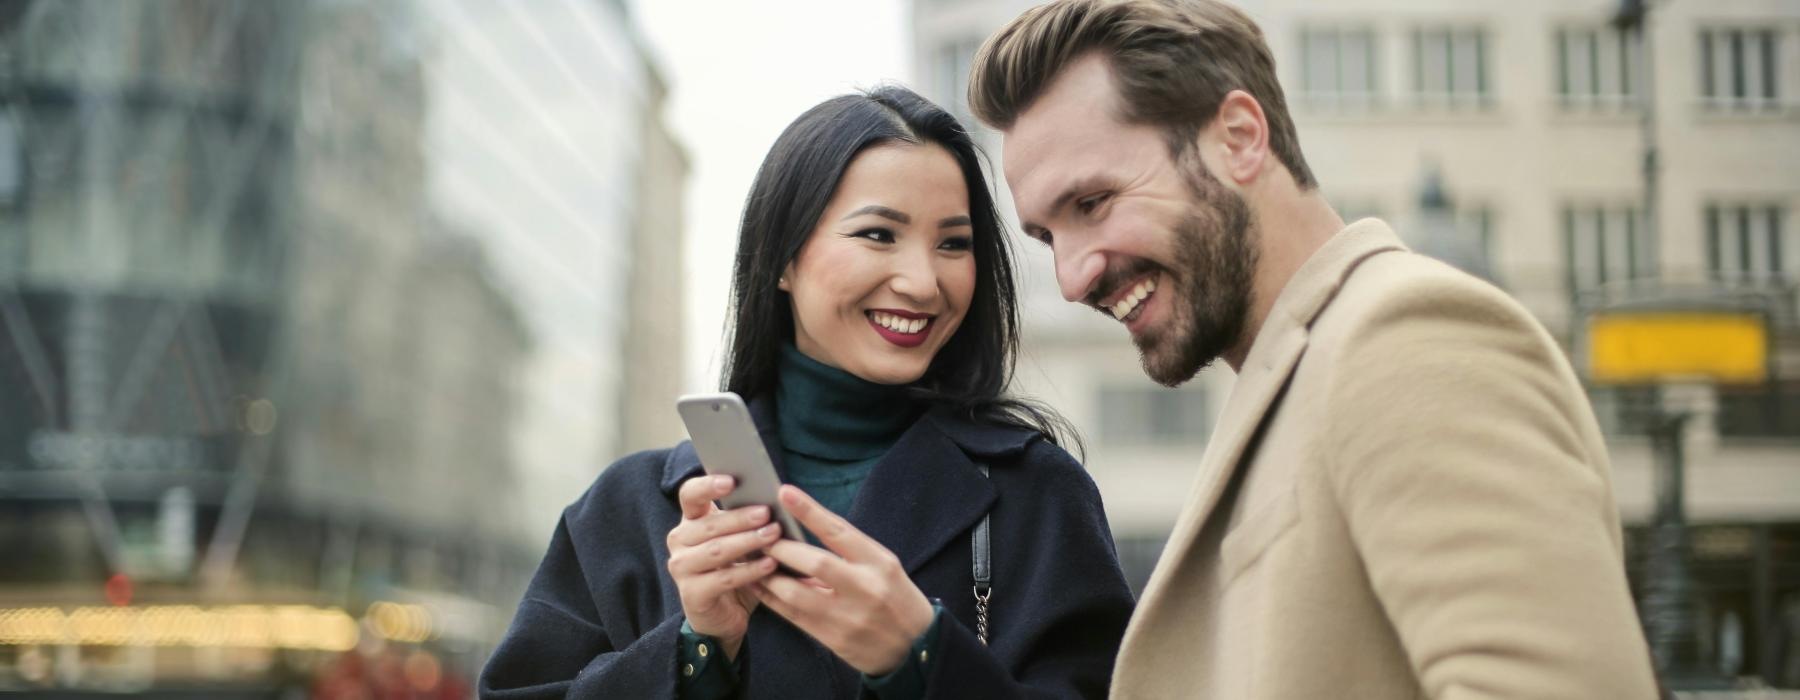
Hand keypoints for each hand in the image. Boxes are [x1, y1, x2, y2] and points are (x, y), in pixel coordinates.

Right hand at [666, 475, 783, 658]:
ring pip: (716, 550)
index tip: (731, 480)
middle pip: (709, 524)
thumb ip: (749, 522)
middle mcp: (680, 541)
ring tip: (774, 535)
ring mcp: (681, 568)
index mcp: (690, 521)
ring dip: (747, 541)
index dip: (707, 485)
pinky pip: (723, 579)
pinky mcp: (691, 594)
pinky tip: (770, 564)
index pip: (690, 494)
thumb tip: (778, 499)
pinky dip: (749, 571)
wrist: (724, 616)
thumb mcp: (741, 541)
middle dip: (741, 517)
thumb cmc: (736, 569)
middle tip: (768, 513)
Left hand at [752, 485, 934, 675]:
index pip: (840, 531)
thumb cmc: (896, 597)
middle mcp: (865, 588)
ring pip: (797, 594)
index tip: (785, 493)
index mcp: (879, 562)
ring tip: (753, 561)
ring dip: (769, 576)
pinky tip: (760, 587)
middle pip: (815, 562)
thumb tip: (802, 533)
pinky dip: (773, 599)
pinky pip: (795, 617)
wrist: (916, 647)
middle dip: (782, 548)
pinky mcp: (834, 640)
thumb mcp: (883, 566)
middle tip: (760, 536)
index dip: (810, 511)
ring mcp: (849, 616)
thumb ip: (848, 553)